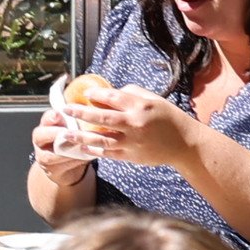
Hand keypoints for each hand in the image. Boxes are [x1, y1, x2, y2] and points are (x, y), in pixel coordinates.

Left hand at [41, 75, 185, 173]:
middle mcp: (134, 124)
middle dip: (80, 114)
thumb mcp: (153, 99)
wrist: (184, 143)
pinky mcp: (131, 156)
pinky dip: (94, 150)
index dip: (95, 95)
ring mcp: (132, 142)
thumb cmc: (168, 118)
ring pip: (101, 139)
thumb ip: (131, 94)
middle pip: (102, 118)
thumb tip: (109, 93)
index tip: (84, 94)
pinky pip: (108, 153)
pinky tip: (82, 147)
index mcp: (140, 106)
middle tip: (65, 110)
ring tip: (66, 134)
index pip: (112, 97)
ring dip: (81, 137)